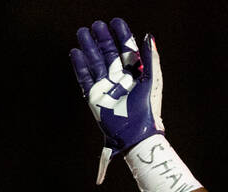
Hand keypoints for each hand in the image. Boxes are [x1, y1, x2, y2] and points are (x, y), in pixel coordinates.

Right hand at [70, 18, 163, 183]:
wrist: (135, 134)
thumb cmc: (147, 109)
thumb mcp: (152, 80)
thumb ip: (151, 58)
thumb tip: (148, 36)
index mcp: (135, 75)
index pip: (127, 50)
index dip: (122, 36)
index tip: (115, 22)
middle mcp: (120, 80)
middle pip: (109, 54)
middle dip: (102, 39)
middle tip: (96, 25)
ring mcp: (106, 88)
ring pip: (95, 63)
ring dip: (89, 47)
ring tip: (82, 32)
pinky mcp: (94, 98)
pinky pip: (85, 78)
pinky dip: (80, 65)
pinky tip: (75, 52)